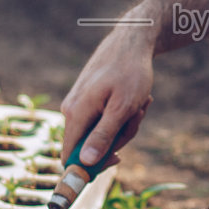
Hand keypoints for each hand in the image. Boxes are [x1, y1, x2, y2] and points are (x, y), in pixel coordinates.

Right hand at [61, 27, 154, 167]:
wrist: (131, 41)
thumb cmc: (130, 73)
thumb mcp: (122, 108)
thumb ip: (103, 136)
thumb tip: (86, 163)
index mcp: (75, 114)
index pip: (71, 158)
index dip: (92, 167)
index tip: (119, 158)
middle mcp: (70, 111)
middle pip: (90, 147)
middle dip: (118, 138)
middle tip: (137, 116)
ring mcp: (78, 105)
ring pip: (100, 133)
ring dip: (124, 125)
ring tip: (139, 103)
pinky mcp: (87, 100)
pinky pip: (103, 121)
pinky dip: (122, 115)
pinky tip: (134, 100)